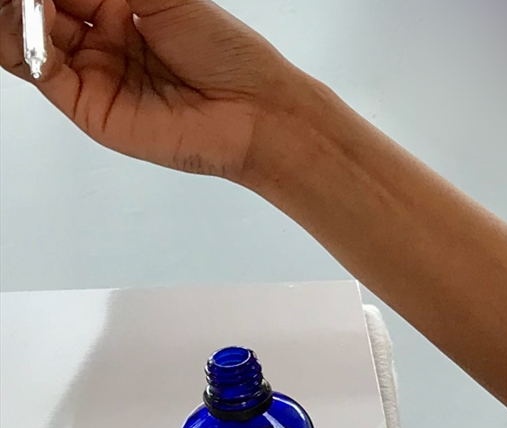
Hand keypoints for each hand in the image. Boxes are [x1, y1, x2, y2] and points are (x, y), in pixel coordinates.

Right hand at [0, 0, 297, 179]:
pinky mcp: (86, 105)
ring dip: (16, 12)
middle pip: (39, 10)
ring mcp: (93, 73)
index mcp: (122, 7)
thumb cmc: (228, 55)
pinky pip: (36, 70)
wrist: (256, 111)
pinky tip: (24, 14)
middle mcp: (104, 41)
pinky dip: (20, 40)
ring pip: (28, 38)